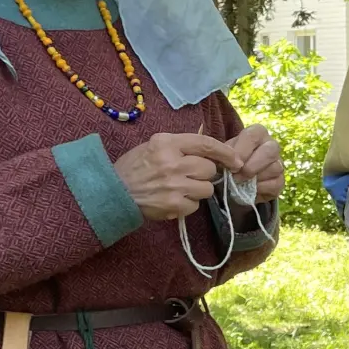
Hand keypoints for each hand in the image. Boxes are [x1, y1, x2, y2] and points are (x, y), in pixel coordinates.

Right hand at [113, 133, 243, 220]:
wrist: (113, 192)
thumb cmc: (135, 167)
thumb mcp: (155, 145)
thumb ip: (181, 144)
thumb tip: (210, 143)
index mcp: (167, 143)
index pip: (206, 144)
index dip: (225, 153)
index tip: (236, 161)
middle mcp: (172, 162)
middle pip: (209, 169)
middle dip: (204, 174)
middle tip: (189, 176)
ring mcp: (173, 185)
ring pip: (206, 189)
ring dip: (198, 190)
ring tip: (180, 188)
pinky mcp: (172, 205)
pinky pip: (195, 205)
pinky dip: (188, 204)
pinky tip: (173, 200)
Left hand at [228, 124, 284, 202]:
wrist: (234, 183)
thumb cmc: (229, 163)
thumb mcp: (223, 155)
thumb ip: (224, 155)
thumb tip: (227, 162)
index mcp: (257, 133)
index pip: (252, 136)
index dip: (241, 151)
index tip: (230, 165)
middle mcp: (271, 145)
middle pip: (270, 150)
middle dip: (252, 166)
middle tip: (236, 176)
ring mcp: (279, 163)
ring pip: (274, 168)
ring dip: (255, 179)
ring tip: (240, 183)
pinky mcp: (280, 180)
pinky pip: (275, 184)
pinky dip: (260, 189)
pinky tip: (249, 189)